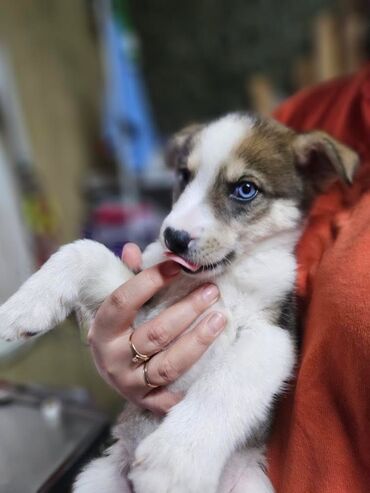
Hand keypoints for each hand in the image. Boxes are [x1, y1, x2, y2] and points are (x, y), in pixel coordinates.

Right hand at [88, 243, 225, 414]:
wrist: (112, 369)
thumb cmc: (119, 327)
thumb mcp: (118, 303)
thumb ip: (126, 277)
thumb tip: (133, 250)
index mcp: (101, 330)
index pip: (123, 302)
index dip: (149, 282)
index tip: (176, 266)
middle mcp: (113, 360)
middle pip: (155, 334)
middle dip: (187, 310)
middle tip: (211, 290)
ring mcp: (131, 384)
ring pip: (169, 364)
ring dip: (198, 341)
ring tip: (220, 317)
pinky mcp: (147, 403)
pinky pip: (174, 398)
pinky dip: (193, 386)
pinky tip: (216, 364)